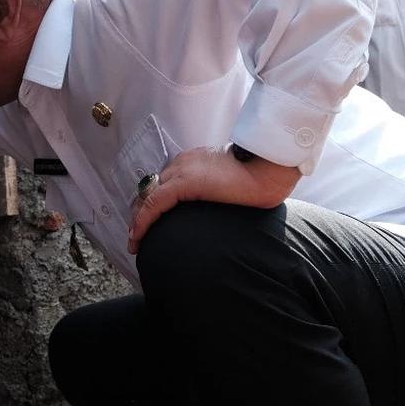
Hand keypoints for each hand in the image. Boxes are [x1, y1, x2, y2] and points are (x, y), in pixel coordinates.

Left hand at [127, 147, 300, 254]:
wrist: (270, 167)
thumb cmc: (259, 178)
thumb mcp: (229, 185)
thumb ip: (213, 193)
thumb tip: (213, 209)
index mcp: (191, 163)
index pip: (161, 184)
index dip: (149, 205)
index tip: (146, 224)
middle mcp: (181, 164)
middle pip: (149, 190)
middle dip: (139, 214)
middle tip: (136, 237)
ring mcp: (181, 172)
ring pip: (147, 197)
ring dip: (137, 221)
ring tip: (134, 242)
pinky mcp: (183, 183)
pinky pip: (153, 204)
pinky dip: (142, 221)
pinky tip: (137, 236)